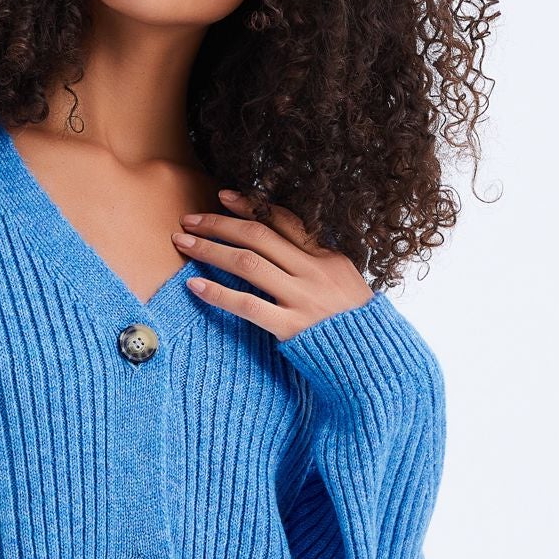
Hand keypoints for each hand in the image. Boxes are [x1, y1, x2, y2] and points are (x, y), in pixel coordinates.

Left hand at [172, 189, 373, 341]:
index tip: (222, 197)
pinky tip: (194, 285)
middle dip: (219, 224)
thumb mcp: (344, 283)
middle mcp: (314, 272)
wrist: (375, 362)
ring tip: (183, 242)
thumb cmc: (356, 325)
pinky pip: (247, 306)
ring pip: (248, 264)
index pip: (284, 221)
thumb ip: (317, 262)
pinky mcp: (291, 327)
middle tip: (189, 219)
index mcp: (328, 257)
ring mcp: (302, 299)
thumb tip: (288, 243)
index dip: (250, 206)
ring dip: (210, 249)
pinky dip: (218, 293)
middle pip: (258, 236)